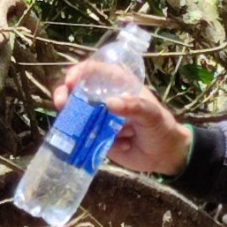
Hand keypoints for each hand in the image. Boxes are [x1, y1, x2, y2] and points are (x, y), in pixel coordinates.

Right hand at [55, 59, 193, 174]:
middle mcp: (105, 99)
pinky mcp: (97, 137)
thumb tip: (110, 104)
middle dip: (65, 94)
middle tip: (62, 103)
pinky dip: (84, 139)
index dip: (80, 72)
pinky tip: (102, 144)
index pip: (94, 71)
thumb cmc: (161, 127)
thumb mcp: (152, 114)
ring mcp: (99, 119)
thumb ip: (134, 106)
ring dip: (69, 118)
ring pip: (76, 114)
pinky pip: (82, 136)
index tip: (71, 81)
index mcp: (119, 85)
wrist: (164, 156)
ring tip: (69, 124)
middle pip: (77, 91)